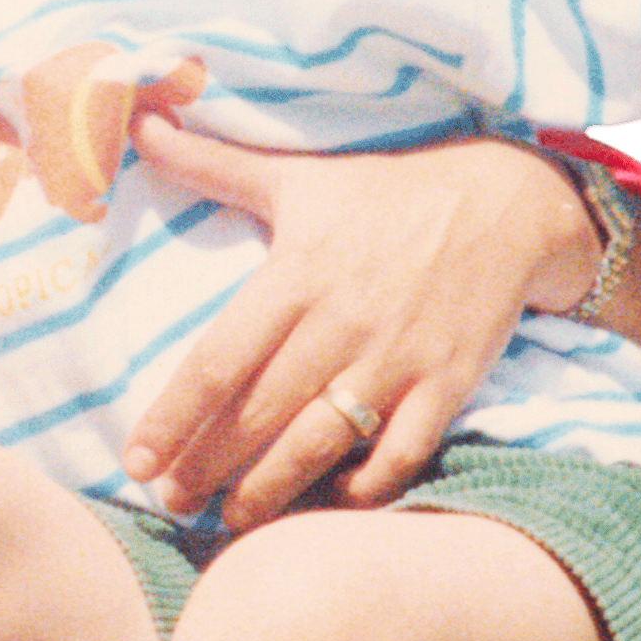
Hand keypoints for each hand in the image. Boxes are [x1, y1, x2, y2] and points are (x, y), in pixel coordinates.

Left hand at [122, 125, 597, 529]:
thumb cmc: (383, 191)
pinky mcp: (448, 384)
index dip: (174, 416)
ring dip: (273, 487)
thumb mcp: (294, 175)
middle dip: (209, 463)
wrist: (505, 203)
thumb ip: (210, 163)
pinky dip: (367, 486)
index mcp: (295, 277)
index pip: (219, 361)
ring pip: (322, 441)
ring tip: (230, 518)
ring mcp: (397, 360)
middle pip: (261, 412)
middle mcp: (341, 324)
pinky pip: (402, 451)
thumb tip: (139, 122)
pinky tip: (329, 507)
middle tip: (169, 500)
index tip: (135, 459)